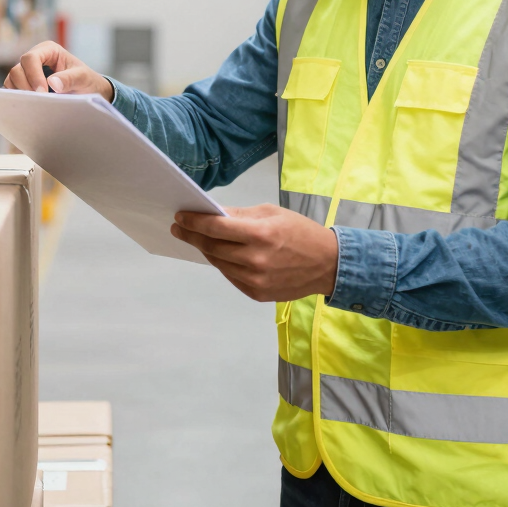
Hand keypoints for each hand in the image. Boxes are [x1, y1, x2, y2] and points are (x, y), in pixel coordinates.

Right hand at [4, 41, 113, 100]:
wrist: (87, 91)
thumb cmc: (86, 80)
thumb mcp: (83, 78)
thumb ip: (70, 78)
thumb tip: (52, 83)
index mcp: (48, 50)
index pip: (30, 58)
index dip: (33, 75)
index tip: (42, 92)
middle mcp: (34, 59)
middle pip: (17, 70)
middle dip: (25, 86)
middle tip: (40, 101)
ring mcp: (27, 72)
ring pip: (11, 80)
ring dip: (21, 94)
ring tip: (37, 104)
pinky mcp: (24, 85)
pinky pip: (12, 91)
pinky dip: (18, 99)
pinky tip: (31, 106)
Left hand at [171, 204, 338, 301]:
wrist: (327, 264)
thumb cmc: (300, 231)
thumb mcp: (272, 213)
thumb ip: (241, 215)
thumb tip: (213, 214)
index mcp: (260, 234)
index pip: (216, 228)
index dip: (194, 222)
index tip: (180, 217)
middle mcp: (255, 260)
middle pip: (212, 247)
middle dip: (192, 236)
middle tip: (180, 227)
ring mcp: (255, 280)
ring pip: (218, 263)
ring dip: (205, 250)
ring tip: (197, 239)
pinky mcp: (257, 294)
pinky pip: (230, 276)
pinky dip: (222, 264)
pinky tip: (218, 254)